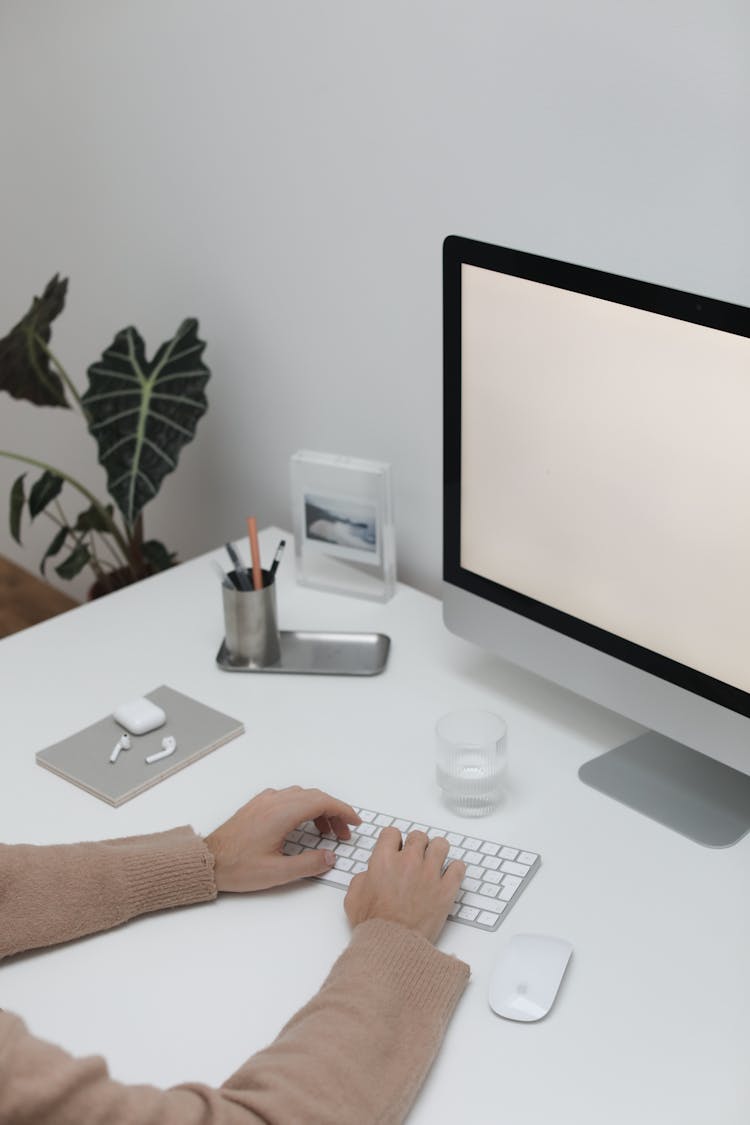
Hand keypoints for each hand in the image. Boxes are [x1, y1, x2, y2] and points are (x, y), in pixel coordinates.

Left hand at [204, 786, 360, 891]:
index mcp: (281, 813)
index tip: (354, 822)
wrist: (208, 861)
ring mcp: (265, 801)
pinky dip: (303, 808)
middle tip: (343, 834)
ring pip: (301, 796)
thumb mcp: (277, 872)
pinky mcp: (257, 805)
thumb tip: (329, 857)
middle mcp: (274, 801)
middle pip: (314, 796)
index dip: (343, 810)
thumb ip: (308, 864)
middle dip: (334, 813)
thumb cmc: (237, 866)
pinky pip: (288, 798)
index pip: (322, 802)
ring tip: (326, 833)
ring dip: (318, 810)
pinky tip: (303, 826)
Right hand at [344, 827, 465, 942]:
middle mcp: (408, 862)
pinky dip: (455, 870)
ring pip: (441, 845)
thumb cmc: (374, 926)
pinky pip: (458, 867)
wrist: (392, 946)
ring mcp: (429, 874)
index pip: (392, 833)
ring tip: (434, 862)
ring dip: (436, 852)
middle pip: (418, 836)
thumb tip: (369, 875)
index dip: (393, 841)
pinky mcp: (446, 889)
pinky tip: (448, 876)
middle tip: (414, 858)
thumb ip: (362, 878)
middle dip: (415, 845)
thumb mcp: (354, 898)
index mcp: (384, 860)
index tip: (395, 848)